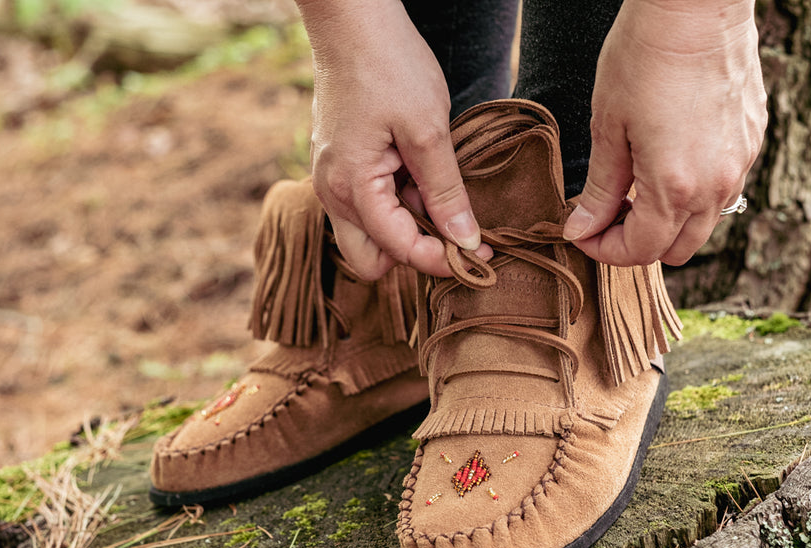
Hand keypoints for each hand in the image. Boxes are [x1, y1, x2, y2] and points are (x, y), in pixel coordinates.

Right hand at [296, 0, 490, 279]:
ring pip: (368, 234)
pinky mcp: (338, 167)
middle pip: (370, 261)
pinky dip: (394, 203)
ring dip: (405, 226)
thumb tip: (465, 240)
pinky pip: (365, 206)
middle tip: (451, 231)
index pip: (397, 250)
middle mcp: (332, 194)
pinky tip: (419, 174)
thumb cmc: (388, 67)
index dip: (441, 258)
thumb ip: (445, 192)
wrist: (352, 24)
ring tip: (437, 191)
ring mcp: (331, 181)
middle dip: (411, 253)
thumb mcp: (429, 132)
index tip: (479, 254)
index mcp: (351, 188)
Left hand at [563, 0, 767, 266]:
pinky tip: (667, 163)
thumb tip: (581, 229)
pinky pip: (724, 189)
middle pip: (678, 250)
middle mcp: (715, 185)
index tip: (582, 232)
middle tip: (606, 215)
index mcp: (674, 188)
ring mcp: (740, 164)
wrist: (696, 8)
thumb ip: (600, 190)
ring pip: (705, 223)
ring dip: (668, 221)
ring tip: (634, 189)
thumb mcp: (607, 128)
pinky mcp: (751, 141)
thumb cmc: (643, 59)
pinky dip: (693, 193)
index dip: (604, 250)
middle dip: (637, 243)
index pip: (641, 251)